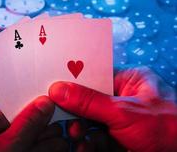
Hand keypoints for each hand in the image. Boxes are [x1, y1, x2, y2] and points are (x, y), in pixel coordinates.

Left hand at [0, 96, 67, 151]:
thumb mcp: (9, 149)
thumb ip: (27, 124)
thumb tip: (43, 104)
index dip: (24, 111)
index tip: (44, 109)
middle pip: (9, 132)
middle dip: (37, 130)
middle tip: (56, 125)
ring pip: (15, 148)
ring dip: (40, 145)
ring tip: (60, 139)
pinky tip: (53, 151)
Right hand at [49, 67, 176, 151]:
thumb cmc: (169, 129)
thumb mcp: (124, 112)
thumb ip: (90, 102)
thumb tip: (59, 90)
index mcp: (131, 81)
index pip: (95, 75)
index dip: (74, 82)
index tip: (56, 89)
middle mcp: (124, 98)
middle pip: (90, 100)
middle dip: (77, 111)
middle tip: (64, 117)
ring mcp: (122, 120)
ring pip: (91, 120)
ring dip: (81, 129)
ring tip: (76, 135)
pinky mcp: (120, 138)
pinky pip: (97, 136)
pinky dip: (89, 143)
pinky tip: (84, 146)